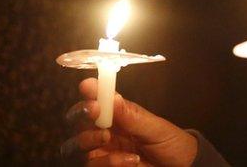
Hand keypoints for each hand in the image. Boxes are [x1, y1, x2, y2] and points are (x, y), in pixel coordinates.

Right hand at [60, 78, 197, 166]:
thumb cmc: (170, 143)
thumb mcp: (155, 128)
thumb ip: (132, 116)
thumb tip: (112, 97)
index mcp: (117, 116)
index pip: (96, 101)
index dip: (89, 93)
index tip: (88, 86)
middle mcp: (105, 133)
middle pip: (77, 123)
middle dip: (81, 115)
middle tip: (94, 111)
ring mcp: (102, 153)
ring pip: (76, 146)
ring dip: (89, 139)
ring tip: (107, 137)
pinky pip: (93, 165)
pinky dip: (109, 162)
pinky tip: (131, 160)